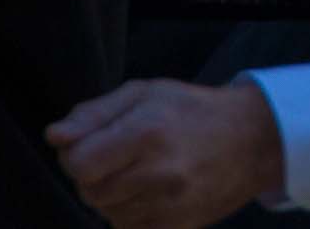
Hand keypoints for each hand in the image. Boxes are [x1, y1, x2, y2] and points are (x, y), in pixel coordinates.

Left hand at [45, 79, 284, 228]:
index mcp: (147, 132)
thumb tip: (55, 137)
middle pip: (89, 191)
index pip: (78, 163)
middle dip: (95, 176)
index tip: (96, 144)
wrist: (254, 140)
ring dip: (113, 196)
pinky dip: (130, 213)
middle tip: (122, 157)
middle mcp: (158, 171)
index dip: (77, 155)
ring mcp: (170, 204)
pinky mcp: (178, 226)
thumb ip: (95, 113)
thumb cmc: (193, 110)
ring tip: (140, 173)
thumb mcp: (146, 93)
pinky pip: (128, 228)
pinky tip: (150, 193)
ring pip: (107, 212)